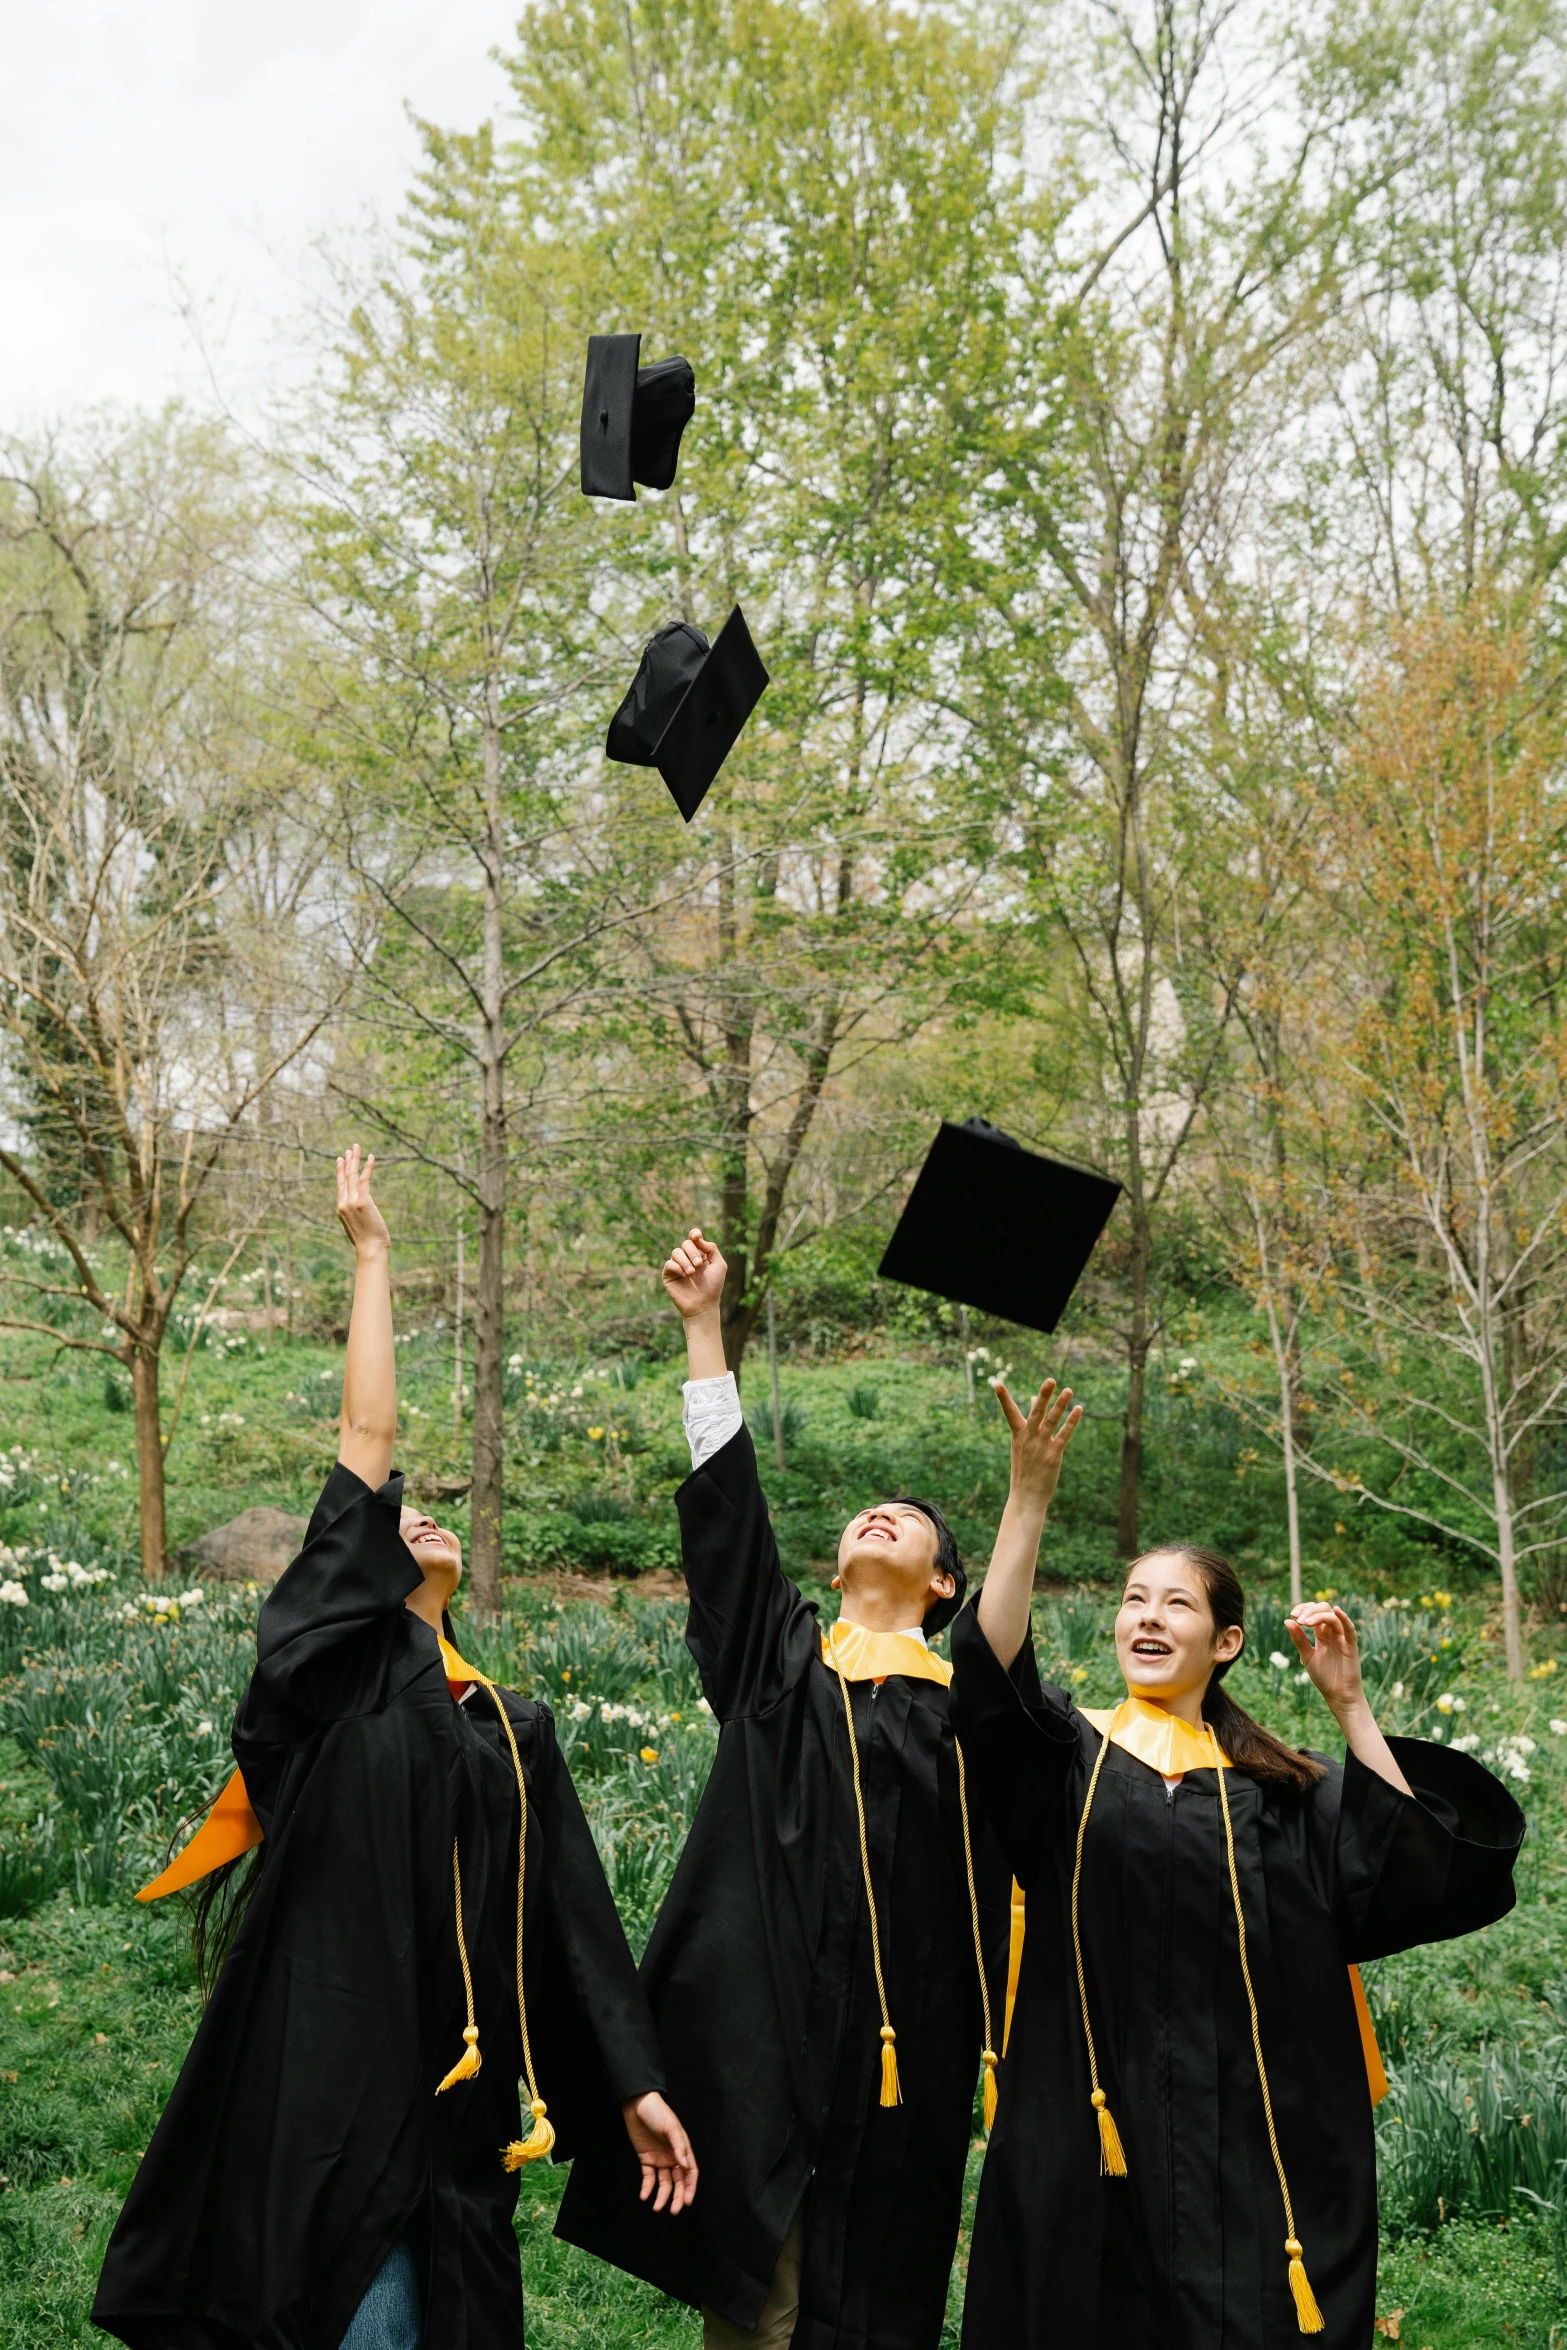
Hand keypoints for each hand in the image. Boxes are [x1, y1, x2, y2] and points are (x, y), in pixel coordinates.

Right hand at [336, 1145, 390, 1259]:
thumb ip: (357, 1216)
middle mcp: (344, 1203)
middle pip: (344, 1178)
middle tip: (349, 1149)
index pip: (340, 1186)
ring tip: (356, 1147)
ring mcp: (352, 1202)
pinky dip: (368, 1167)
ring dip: (355, 1159)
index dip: (340, 1172)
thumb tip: (362, 1213)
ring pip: (352, 1175)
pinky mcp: (363, 1201)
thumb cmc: (367, 1243)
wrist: (370, 1250)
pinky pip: (364, 1179)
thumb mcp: (358, 1227)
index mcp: (341, 1209)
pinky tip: (371, 1157)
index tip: (340, 1160)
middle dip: (347, 1162)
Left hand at [622, 2090, 697, 2214]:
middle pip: (678, 2181)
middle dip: (677, 2197)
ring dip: (662, 2196)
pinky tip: (644, 2196)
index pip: (690, 2172)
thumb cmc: (657, 2112)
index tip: (688, 2202)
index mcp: (682, 2149)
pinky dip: (647, 2188)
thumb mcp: (670, 2126)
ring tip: (657, 2208)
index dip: (690, 2187)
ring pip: (664, 2183)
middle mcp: (672, 2157)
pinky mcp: (646, 2159)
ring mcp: (659, 2159)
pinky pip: (648, 2177)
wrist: (637, 2104)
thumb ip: (678, 2146)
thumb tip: (685, 2165)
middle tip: (674, 2211)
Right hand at [662, 1228, 725, 1320]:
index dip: (694, 1234)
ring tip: (692, 1273)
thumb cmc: (713, 1286)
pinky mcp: (668, 1275)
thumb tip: (697, 1238)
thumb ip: (711, 1248)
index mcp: (700, 1254)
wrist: (703, 1305)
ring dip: (685, 1261)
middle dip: (693, 1252)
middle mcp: (688, 1258)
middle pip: (686, 1243)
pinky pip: (669, 1263)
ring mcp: (678, 1266)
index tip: (696, 1236)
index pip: (694, 1238)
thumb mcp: (719, 1265)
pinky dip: (678, 1267)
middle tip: (698, 1265)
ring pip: (676, 1252)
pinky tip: (685, 1276)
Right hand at [993, 1379, 1081, 1517]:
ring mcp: (1040, 1448)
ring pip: (1051, 1422)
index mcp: (1018, 1435)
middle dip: (1043, 1396)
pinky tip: (1078, 1410)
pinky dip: (1071, 1422)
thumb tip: (1035, 1398)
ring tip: (1069, 1390)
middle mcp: (1028, 1439)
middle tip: (1050, 1380)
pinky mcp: (1053, 1457)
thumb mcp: (1024, 1444)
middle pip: (1036, 1413)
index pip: (1009, 1413)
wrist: (1026, 1497)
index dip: (1003, 1398)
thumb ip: (1032, 1421)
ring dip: (1060, 1405)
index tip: (996, 1383)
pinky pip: (1064, 1436)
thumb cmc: (1025, 1468)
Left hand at [1288, 1603, 1364, 1714]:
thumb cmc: (1324, 1677)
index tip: (1292, 1615)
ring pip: (1333, 1617)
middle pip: (1324, 1609)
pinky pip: (1349, 1629)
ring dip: (1318, 1616)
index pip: (1313, 1612)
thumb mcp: (1307, 1656)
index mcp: (1321, 1634)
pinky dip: (1344, 1618)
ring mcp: (1342, 1638)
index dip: (1303, 1608)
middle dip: (1309, 1610)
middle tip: (1299, 1619)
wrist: (1338, 1696)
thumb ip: (1298, 1639)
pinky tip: (1337, 1611)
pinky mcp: (1351, 1646)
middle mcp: (1332, 1633)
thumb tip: (1286, 1621)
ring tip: (1305, 1623)